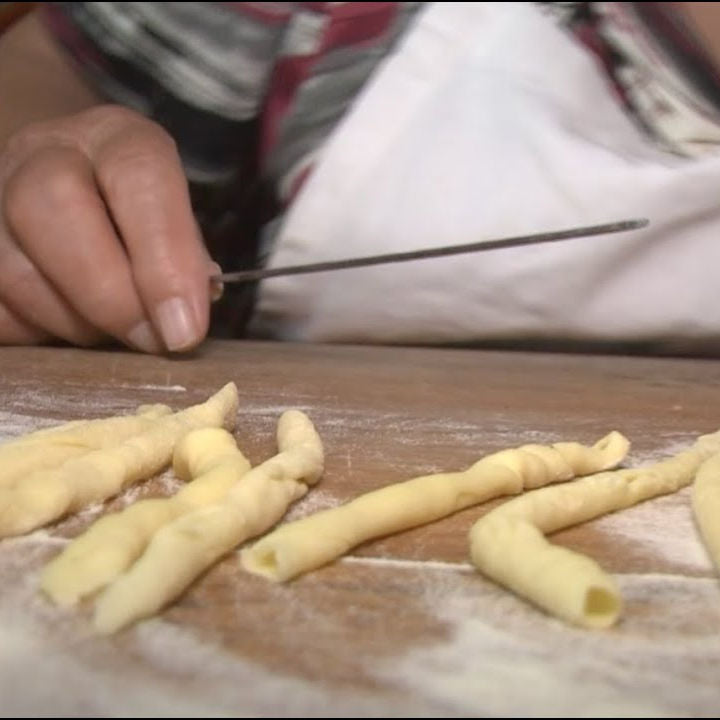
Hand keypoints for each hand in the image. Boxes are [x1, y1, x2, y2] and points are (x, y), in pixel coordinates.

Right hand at [0, 104, 216, 351]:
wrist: (61, 182)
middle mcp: (43, 153)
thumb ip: (184, 260)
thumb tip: (181, 319)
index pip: (139, 175)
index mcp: (116, 139)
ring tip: (112, 334)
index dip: (166, 258)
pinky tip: (65, 327)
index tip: (184, 329)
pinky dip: (34, 334)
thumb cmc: (135, 215)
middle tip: (148, 340)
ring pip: (13, 270)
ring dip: (74, 324)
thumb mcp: (174, 219)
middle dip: (110, 296)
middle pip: (52, 206)